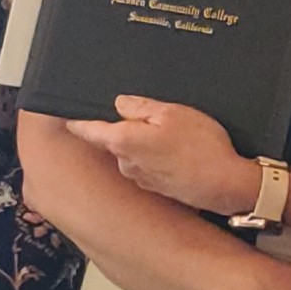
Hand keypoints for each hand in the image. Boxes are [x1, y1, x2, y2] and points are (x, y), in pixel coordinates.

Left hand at [64, 97, 257, 215]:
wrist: (225, 184)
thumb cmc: (201, 148)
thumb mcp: (172, 112)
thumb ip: (140, 106)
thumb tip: (121, 103)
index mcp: (123, 141)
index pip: (88, 129)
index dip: (76, 120)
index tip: (66, 116)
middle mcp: (126, 162)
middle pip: (114, 138)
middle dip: (128, 128)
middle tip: (157, 119)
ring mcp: (140, 177)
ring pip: (133, 152)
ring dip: (146, 144)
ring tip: (177, 138)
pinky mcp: (154, 186)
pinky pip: (148, 165)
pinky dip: (159, 158)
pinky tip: (181, 153)